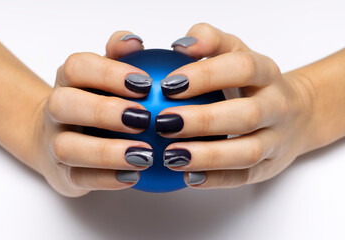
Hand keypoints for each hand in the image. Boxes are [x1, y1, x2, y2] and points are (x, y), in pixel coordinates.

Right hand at [35, 32, 153, 196]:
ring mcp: (54, 143)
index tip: (146, 83)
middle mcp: (55, 110)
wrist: (59, 136)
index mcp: (67, 81)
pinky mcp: (62, 174)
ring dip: (108, 152)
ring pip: (69, 147)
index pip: (77, 67)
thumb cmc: (94, 101)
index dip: (110, 73)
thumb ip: (119, 57)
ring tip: (145, 155)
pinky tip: (136, 176)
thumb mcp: (105, 76)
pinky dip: (108, 178)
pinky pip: (81, 179)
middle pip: (65, 104)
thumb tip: (134, 41)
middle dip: (104, 111)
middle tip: (144, 118)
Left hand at [157, 23, 313, 187]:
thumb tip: (180, 45)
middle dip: (202, 121)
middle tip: (163, 122)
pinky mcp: (269, 167)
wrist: (296, 113)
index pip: (241, 69)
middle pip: (246, 115)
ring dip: (207, 156)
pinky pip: (243, 177)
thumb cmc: (253, 82)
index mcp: (267, 74)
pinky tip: (187, 177)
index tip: (167, 85)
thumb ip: (210, 41)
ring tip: (170, 155)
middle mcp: (277, 106)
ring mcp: (277, 140)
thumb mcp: (236, 52)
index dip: (205, 76)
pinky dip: (216, 179)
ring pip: (247, 152)